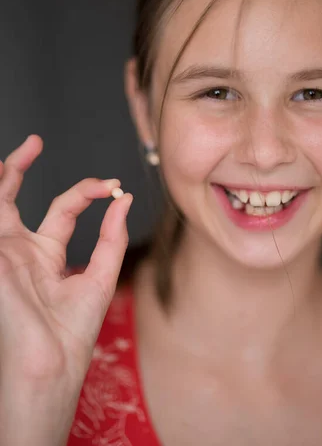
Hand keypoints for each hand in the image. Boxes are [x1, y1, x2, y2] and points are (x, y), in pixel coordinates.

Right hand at [0, 134, 132, 387]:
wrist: (50, 367)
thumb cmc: (73, 333)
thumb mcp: (100, 277)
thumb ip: (111, 237)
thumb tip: (124, 199)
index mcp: (46, 255)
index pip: (63, 208)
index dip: (87, 191)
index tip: (112, 184)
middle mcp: (20, 250)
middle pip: (13, 198)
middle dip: (21, 167)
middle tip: (34, 141)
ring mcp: (3, 253)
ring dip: (3, 175)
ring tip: (21, 151)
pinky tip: (2, 174)